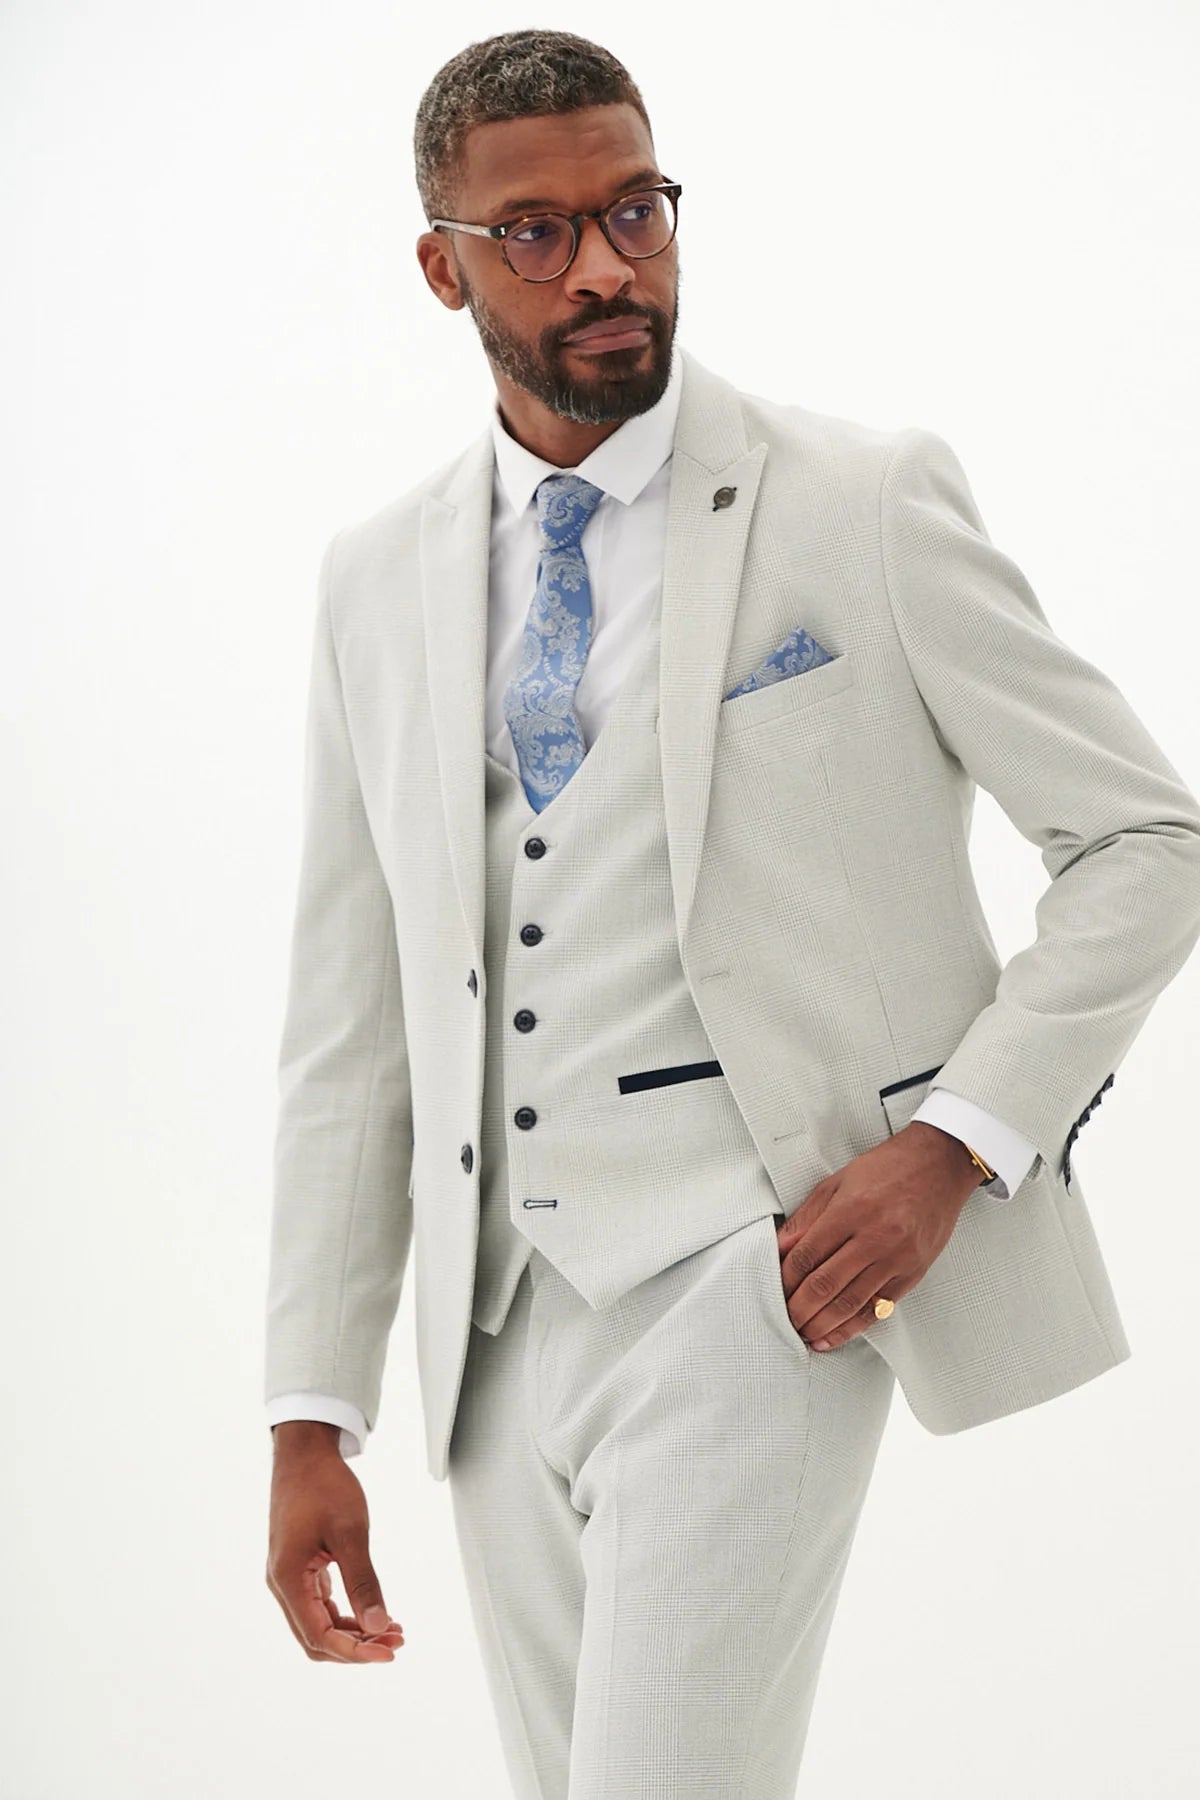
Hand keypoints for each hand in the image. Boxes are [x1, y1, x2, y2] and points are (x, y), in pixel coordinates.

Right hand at [266, 1421, 404, 1661]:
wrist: (304, 1453)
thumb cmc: (323, 1485)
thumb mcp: (350, 1532)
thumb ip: (363, 1582)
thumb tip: (378, 1626)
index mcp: (288, 1579)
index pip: (319, 1637)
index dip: (355, 1652)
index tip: (389, 1652)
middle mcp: (283, 1584)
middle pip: (316, 1639)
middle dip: (357, 1647)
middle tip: (396, 1642)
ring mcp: (289, 1577)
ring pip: (319, 1624)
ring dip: (354, 1633)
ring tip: (392, 1630)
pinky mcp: (299, 1567)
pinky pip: (320, 1605)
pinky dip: (347, 1615)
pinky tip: (374, 1613)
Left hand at [774, 1121, 981, 1351]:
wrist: (940, 1165)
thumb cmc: (887, 1169)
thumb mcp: (838, 1182)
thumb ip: (806, 1218)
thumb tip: (778, 1248)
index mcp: (851, 1211)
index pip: (807, 1255)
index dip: (786, 1279)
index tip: (773, 1289)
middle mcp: (875, 1238)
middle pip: (825, 1285)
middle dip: (799, 1309)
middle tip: (783, 1320)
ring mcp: (897, 1258)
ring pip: (851, 1303)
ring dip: (822, 1325)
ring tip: (802, 1334)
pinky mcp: (913, 1273)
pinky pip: (878, 1308)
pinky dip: (853, 1327)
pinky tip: (832, 1336)